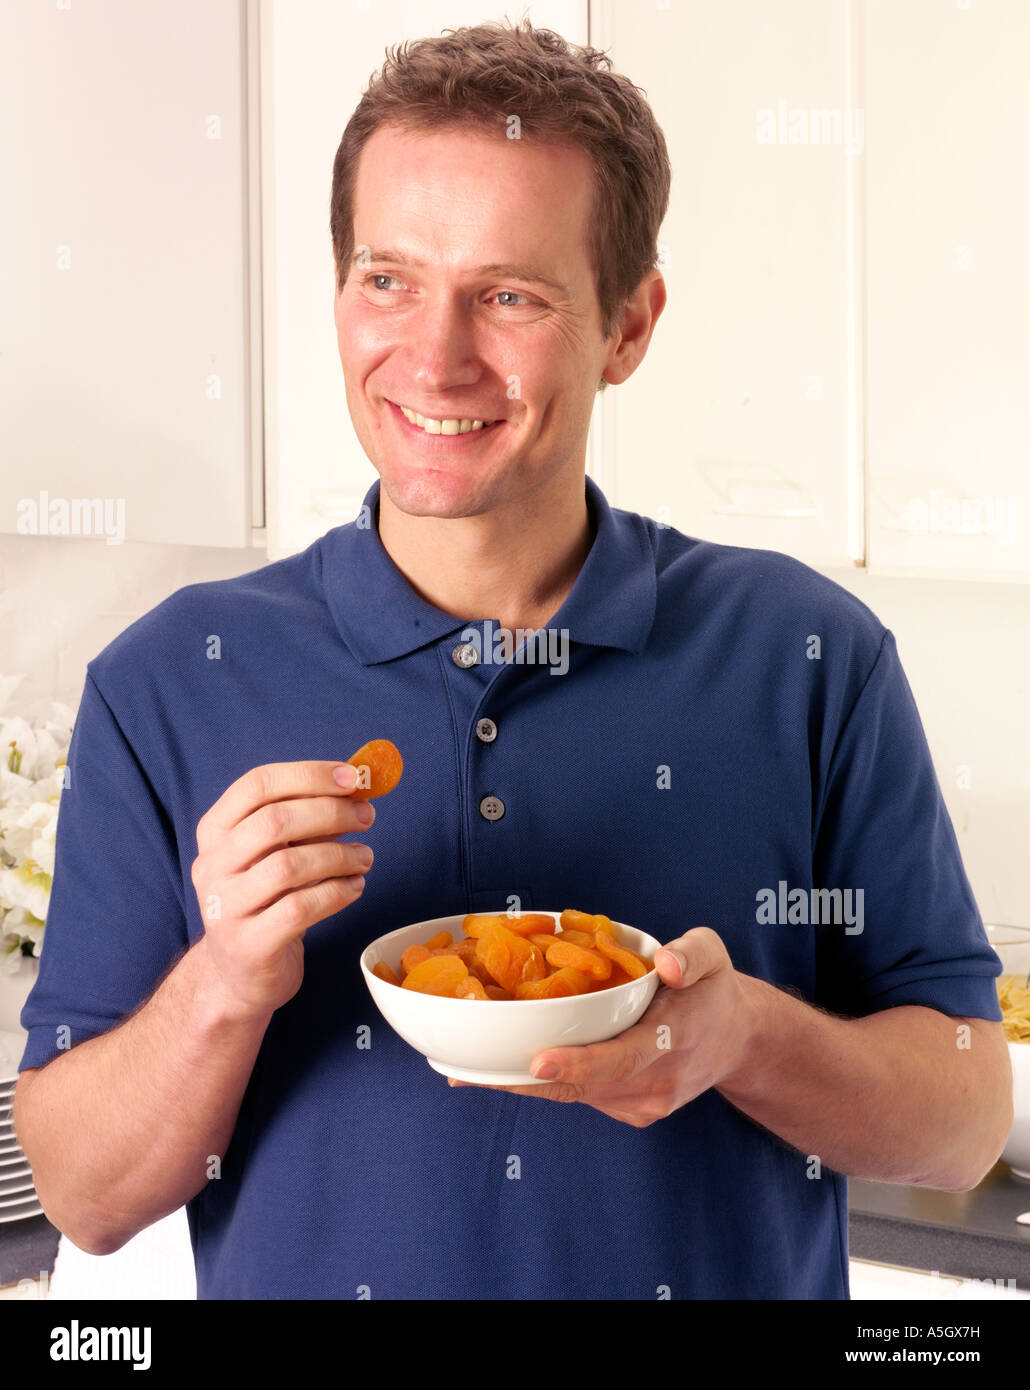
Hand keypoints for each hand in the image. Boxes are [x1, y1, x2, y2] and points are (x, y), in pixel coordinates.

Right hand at [190, 760, 375, 1020]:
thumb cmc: (266, 899)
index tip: (352, 777)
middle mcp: (211, 865)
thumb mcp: (273, 852)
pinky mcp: (248, 945)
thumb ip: (305, 819)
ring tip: (365, 857)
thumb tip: (355, 784)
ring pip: (289, 866)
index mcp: (214, 831)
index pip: (257, 784)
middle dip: (330, 812)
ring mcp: (225, 907)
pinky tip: (355, 887)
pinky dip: (337, 893)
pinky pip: (300, 908)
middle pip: (274, 822)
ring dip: (339, 855)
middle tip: (366, 817)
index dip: (308, 774)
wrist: (239, 973)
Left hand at [448, 927, 757, 1124]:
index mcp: (673, 1041)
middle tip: (466, 1072)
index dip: (579, 1062)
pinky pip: (579, 1098)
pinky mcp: (628, 1111)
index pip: (622, 1058)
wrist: (737, 1041)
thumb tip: (667, 963)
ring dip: (519, 1085)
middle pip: (582, 1086)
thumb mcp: (714, 955)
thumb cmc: (713, 990)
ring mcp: (641, 1104)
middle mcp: (654, 1082)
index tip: (538, 1060)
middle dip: (521, 1082)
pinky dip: (539, 1085)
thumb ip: (692, 954)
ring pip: (573, 1096)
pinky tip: (500, 1071)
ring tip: (464, 1071)